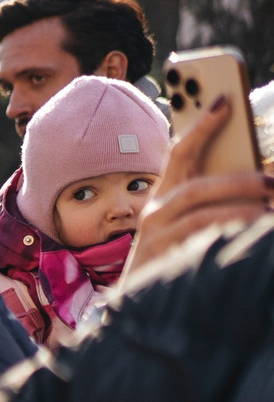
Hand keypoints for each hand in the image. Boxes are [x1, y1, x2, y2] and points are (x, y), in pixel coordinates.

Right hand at [127, 93, 272, 270]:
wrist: (140, 302)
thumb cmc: (174, 255)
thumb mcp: (190, 221)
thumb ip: (215, 197)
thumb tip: (264, 178)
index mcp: (164, 195)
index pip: (180, 151)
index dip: (201, 124)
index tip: (225, 100)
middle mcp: (154, 211)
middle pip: (197, 185)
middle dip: (238, 181)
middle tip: (273, 182)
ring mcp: (156, 235)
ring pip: (201, 213)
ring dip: (241, 210)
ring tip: (271, 210)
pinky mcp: (163, 256)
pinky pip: (201, 240)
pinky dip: (230, 233)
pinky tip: (252, 235)